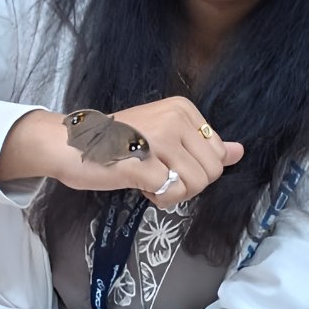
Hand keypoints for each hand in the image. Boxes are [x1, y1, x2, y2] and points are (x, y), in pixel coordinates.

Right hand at [0, 100, 243, 206]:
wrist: (70, 145)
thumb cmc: (116, 144)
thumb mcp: (165, 136)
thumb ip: (202, 145)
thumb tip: (238, 152)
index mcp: (183, 109)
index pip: (217, 155)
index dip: (195, 170)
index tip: (167, 162)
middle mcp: (174, 118)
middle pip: (211, 173)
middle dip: (187, 185)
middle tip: (158, 175)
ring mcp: (158, 139)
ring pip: (195, 186)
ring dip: (172, 193)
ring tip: (146, 178)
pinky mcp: (143, 163)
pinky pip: (172, 195)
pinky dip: (157, 199)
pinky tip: (137, 184)